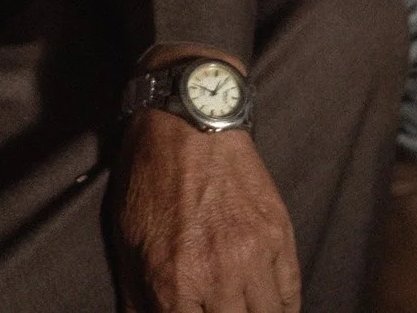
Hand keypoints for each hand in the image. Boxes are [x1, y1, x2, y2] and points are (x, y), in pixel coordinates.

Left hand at [117, 107, 299, 312]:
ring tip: (240, 310)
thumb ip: (137, 298)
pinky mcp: (279, 235)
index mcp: (172, 281)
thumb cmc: (150, 177)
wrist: (188, 122)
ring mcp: (254, 256)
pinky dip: (282, 308)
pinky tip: (268, 308)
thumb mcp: (127, 240)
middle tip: (214, 310)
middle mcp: (217, 276)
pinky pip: (289, 293)